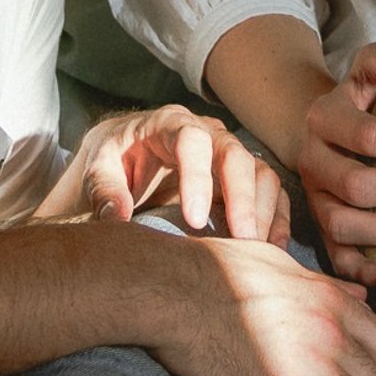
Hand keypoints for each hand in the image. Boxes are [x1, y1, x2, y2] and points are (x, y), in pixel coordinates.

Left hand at [43, 105, 288, 243]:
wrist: (127, 152)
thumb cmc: (114, 160)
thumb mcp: (99, 167)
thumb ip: (104, 189)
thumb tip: (117, 219)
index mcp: (169, 124)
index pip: (191, 141)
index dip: (197, 177)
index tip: (194, 221)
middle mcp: (207, 133)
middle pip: (234, 154)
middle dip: (241, 197)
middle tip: (241, 239)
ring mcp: (229, 154)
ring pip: (260, 172)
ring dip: (262, 211)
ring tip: (256, 251)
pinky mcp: (243, 178)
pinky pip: (271, 192)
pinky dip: (276, 218)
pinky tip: (272, 249)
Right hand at [294, 43, 375, 287]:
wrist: (319, 132)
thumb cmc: (355, 101)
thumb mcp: (365, 72)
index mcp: (322, 119)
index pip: (369, 135)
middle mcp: (311, 162)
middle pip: (357, 185)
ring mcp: (314, 200)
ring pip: (344, 225)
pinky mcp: (320, 231)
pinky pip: (337, 260)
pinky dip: (365, 274)